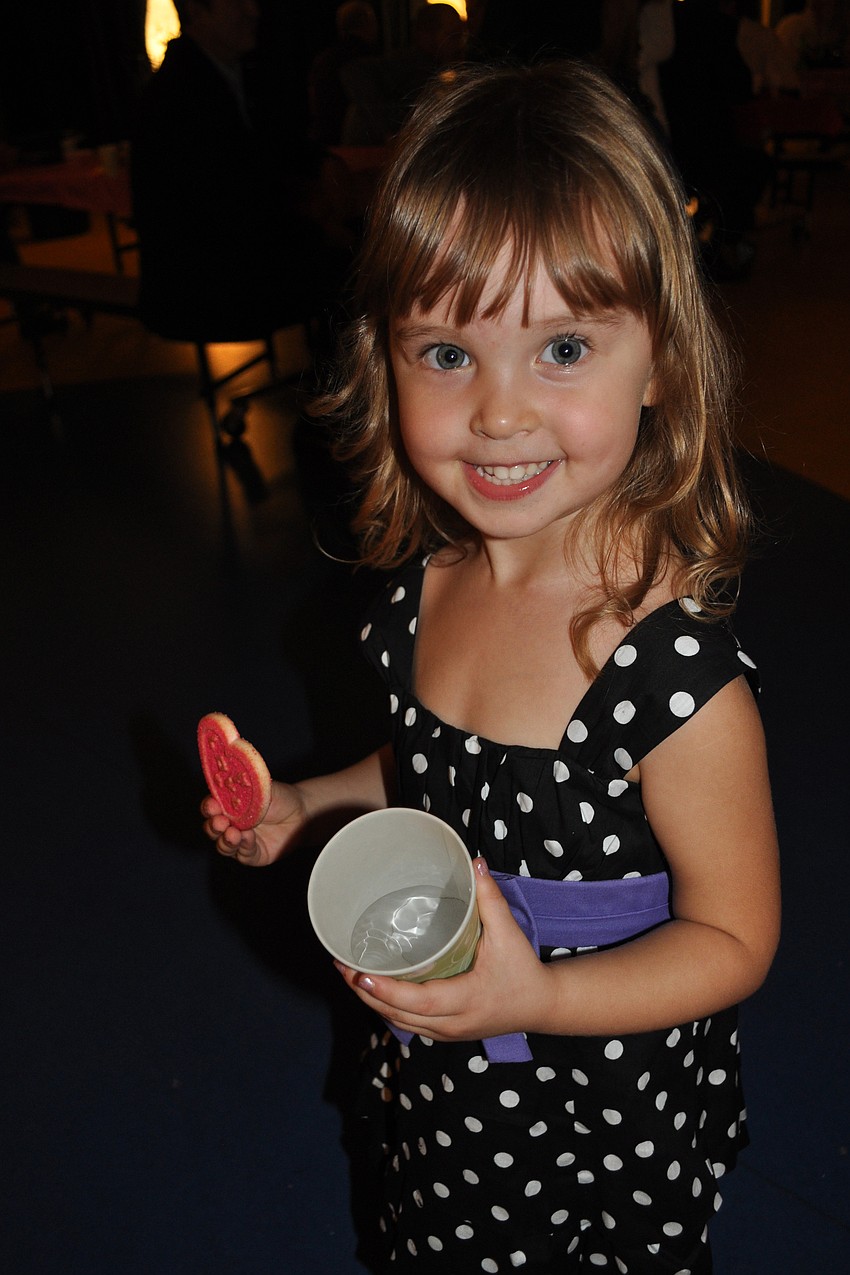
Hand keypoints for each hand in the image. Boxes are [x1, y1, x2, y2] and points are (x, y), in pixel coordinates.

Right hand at [201, 779, 306, 866]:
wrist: (301, 813)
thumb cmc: (280, 798)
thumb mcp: (262, 787)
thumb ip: (245, 787)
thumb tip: (230, 781)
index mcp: (227, 807)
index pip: (211, 808)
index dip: (209, 807)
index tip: (212, 804)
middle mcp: (230, 825)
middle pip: (212, 830)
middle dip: (213, 826)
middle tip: (219, 821)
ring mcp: (240, 841)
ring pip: (224, 846)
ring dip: (226, 840)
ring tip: (233, 833)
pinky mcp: (253, 855)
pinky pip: (244, 854)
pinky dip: (244, 847)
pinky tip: (248, 838)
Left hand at [335, 859, 557, 1041]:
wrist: (543, 1006)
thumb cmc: (524, 971)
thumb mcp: (509, 935)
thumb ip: (490, 900)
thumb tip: (475, 864)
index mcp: (467, 1000)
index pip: (420, 1002)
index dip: (388, 991)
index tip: (360, 973)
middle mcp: (453, 1023)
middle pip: (399, 1016)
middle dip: (366, 993)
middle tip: (340, 965)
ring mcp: (448, 1032)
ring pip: (400, 1023)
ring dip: (372, 1001)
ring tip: (347, 973)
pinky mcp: (446, 1031)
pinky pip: (408, 1023)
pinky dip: (387, 1007)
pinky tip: (373, 987)